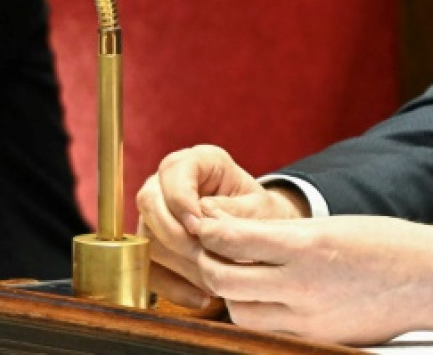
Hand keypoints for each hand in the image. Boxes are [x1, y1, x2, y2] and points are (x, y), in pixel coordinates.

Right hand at [136, 144, 306, 307]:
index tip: (198, 226)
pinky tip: (199, 298)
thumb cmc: (261, 214)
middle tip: (204, 258)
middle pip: (150, 203)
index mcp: (200, 161)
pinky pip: (147, 267)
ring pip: (146, 237)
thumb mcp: (257, 209)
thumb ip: (231, 212)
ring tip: (212, 282)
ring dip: (177, 264)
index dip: (180, 199)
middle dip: (175, 235)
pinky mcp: (151, 244)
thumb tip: (201, 222)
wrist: (260, 234)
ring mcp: (156, 214)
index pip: (173, 171)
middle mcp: (169, 183)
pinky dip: (171, 286)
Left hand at [194, 206, 432, 344]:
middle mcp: (303, 283)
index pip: (235, 240)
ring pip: (239, 310)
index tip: (199, 221)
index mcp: (310, 244)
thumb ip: (287, 235)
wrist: (430, 279)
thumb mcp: (335, 225)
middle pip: (225, 280)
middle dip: (207, 261)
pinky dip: (255, 313)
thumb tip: (240, 236)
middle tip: (205, 247)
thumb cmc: (389, 244)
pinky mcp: (313, 337)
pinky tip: (260, 298)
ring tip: (232, 273)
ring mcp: (307, 316)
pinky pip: (265, 329)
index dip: (209, 230)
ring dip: (228, 292)